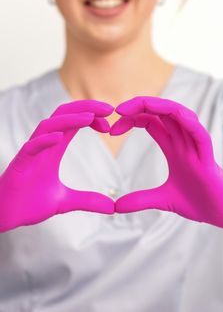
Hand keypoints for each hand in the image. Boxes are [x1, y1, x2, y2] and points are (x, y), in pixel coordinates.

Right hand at [0, 100, 114, 232]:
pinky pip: (30, 147)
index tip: (109, 123)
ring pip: (47, 126)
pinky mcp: (19, 164)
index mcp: (54, 149)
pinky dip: (44, 140)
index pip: (73, 123)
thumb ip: (88, 200)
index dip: (91, 117)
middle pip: (63, 115)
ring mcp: (31, 153)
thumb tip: (111, 207)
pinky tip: (59, 137)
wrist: (6, 216)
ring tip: (89, 117)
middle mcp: (43, 145)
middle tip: (109, 109)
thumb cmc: (30, 202)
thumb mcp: (65, 201)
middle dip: (86, 107)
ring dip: (69, 119)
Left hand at [111, 96, 222, 230]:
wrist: (222, 215)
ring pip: (181, 116)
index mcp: (173, 148)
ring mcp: (196, 148)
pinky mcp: (208, 158)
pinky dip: (189, 124)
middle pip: (162, 112)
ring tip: (138, 106)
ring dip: (160, 107)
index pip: (151, 122)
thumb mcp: (162, 200)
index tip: (112, 130)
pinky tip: (177, 117)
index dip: (131, 120)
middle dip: (140, 106)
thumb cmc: (199, 202)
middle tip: (117, 111)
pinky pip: (201, 135)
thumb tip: (116, 206)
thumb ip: (140, 200)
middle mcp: (184, 142)